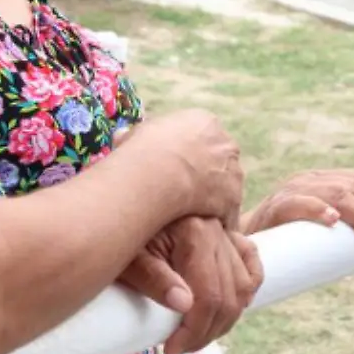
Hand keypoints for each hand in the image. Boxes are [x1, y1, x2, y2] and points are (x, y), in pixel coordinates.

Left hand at [116, 217, 262, 353]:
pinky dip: (248, 286)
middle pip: (229, 296)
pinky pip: (250, 261)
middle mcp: (217, 231)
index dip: (194, 330)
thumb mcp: (130, 258)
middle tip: (181, 346)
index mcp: (195, 233)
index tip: (171, 348)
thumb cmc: (122, 233)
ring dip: (226, 317)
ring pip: (243, 285)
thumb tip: (184, 305)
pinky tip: (234, 306)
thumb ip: (155, 279)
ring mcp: (225, 232)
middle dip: (207, 331)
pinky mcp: (226, 234)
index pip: (209, 296)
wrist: (121, 206)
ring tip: (198, 333)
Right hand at [121, 110, 244, 224]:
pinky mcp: (232, 198)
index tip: (177, 169)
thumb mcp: (135, 135)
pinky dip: (215, 224)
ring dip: (213, 200)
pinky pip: (227, 215)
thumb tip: (121, 137)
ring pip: (226, 187)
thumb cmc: (142, 150)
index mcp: (204, 123)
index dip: (191, 155)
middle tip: (184, 193)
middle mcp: (224, 143)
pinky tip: (198, 230)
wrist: (157, 172)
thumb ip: (135, 136)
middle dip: (207, 175)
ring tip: (190, 214)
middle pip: (220, 161)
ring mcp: (232, 171)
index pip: (204, 139)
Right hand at [242, 169, 353, 241]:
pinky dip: (319, 210)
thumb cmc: (289, 239)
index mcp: (323, 180)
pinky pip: (299, 203)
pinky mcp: (276, 206)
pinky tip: (333, 221)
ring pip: (336, 193)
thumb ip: (345, 227)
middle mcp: (310, 179)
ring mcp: (293, 190)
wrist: (245, 243)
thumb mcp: (321, 227)